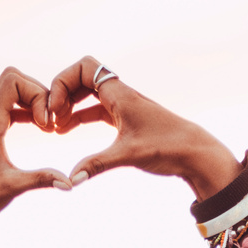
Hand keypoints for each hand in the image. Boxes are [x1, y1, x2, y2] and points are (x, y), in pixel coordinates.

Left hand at [0, 67, 69, 232]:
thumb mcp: (12, 187)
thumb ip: (42, 179)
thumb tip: (71, 183)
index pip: (13, 82)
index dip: (37, 95)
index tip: (46, 124)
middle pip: (11, 79)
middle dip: (36, 92)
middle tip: (49, 120)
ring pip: (8, 90)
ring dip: (30, 100)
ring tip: (46, 125)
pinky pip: (5, 106)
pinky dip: (23, 110)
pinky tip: (37, 127)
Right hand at [47, 56, 240, 200]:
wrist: (196, 153)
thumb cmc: (168, 147)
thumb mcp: (129, 155)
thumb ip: (98, 165)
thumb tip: (71, 180)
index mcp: (121, 94)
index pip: (85, 68)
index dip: (64, 82)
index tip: (56, 109)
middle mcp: (121, 95)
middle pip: (82, 78)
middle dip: (62, 93)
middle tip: (52, 119)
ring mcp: (124, 107)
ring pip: (88, 95)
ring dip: (70, 105)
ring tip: (56, 126)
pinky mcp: (126, 120)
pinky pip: (96, 110)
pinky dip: (80, 116)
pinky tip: (68, 130)